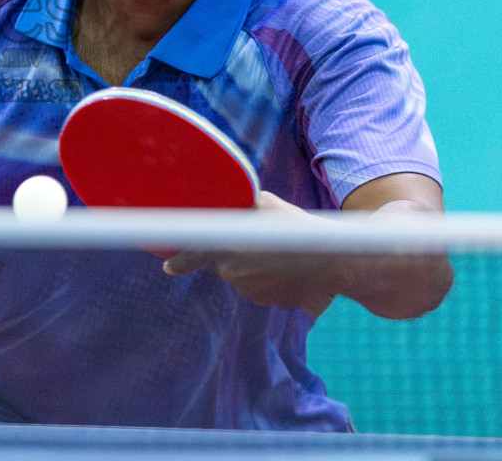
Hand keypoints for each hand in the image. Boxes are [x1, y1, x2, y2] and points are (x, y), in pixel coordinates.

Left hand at [162, 191, 338, 315]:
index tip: (168, 267)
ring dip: (253, 267)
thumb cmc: (296, 226)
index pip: (191, 255)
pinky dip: (271, 280)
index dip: (179, 262)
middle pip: (223, 264)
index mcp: (226, 247)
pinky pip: (263, 290)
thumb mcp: (266, 205)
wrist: (333, 260)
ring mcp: (252, 292)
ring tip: (279, 252)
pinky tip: (288, 267)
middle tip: (259, 240)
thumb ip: (239, 206)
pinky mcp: (271, 302)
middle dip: (233, 254)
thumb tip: (223, 200)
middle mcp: (233, 273)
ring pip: (244, 278)